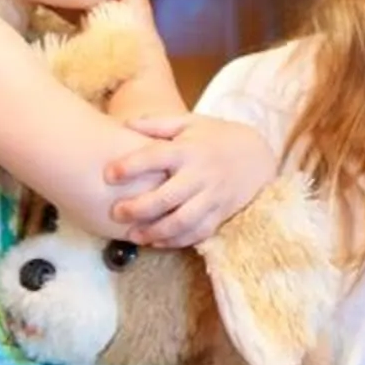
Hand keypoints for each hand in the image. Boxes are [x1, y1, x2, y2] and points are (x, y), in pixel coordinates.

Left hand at [104, 115, 277, 248]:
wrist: (257, 157)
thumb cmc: (214, 138)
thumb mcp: (190, 123)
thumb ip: (157, 124)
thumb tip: (124, 124)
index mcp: (189, 150)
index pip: (156, 157)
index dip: (131, 166)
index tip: (108, 174)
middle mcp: (201, 174)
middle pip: (167, 196)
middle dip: (139, 208)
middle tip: (116, 213)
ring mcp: (212, 196)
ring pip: (182, 220)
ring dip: (155, 231)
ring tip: (133, 235)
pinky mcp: (220, 214)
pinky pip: (197, 232)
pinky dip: (176, 241)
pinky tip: (156, 241)